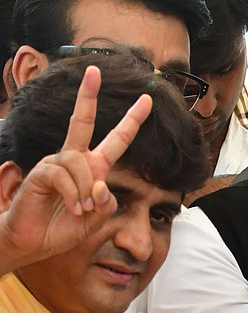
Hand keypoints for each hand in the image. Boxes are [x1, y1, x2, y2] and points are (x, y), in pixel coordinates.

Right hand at [0, 65, 151, 275]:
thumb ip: (108, 200)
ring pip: (81, 163)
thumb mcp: (99, 217)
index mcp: (94, 167)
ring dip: (86, 191)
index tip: (147, 99)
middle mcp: (75, 159)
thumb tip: (99, 184)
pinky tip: (73, 208)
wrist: (35, 242)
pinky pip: (64, 175)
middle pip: (83, 120)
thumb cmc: (65, 227)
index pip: (117, 139)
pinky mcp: (41, 172)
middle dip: (87, 95)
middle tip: (93, 70)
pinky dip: (73, 194)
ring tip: (81, 210)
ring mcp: (56, 163)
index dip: (132, 121)